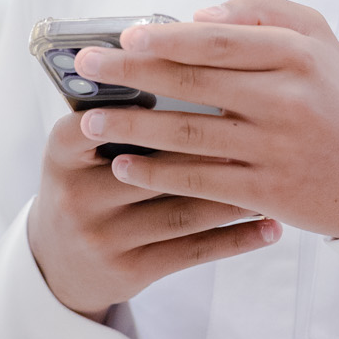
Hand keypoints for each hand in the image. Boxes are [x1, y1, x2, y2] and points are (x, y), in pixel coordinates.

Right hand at [27, 110, 280, 321]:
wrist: (58, 261)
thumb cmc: (88, 180)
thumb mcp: (83, 146)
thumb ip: (120, 111)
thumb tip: (189, 66)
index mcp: (62, 152)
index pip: (101, 120)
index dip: (149, 104)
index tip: (205, 88)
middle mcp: (76, 196)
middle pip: (155, 166)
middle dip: (213, 149)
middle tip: (265, 129)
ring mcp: (102, 238)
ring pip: (182, 211)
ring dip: (236, 195)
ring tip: (279, 176)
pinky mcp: (129, 271)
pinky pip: (192, 251)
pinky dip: (236, 238)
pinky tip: (271, 225)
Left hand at [67, 0, 338, 241]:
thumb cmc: (337, 98)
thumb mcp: (316, 38)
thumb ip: (261, 12)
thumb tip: (197, 14)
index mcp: (296, 54)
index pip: (218, 40)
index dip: (165, 38)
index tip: (122, 37)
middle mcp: (287, 99)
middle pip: (194, 83)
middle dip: (131, 75)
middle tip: (85, 70)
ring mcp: (276, 148)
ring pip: (190, 135)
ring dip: (133, 129)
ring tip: (90, 124)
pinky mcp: (268, 192)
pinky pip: (200, 181)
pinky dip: (158, 174)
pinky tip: (125, 166)